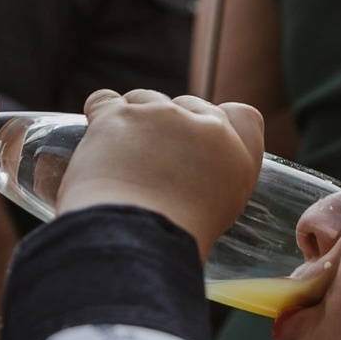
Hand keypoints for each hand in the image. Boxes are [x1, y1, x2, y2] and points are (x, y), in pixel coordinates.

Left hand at [58, 90, 264, 254]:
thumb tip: (186, 167)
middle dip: (169, 125)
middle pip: (187, 105)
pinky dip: (99, 114)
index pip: (242, 115)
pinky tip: (98, 139)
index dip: (216, 123)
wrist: (134, 238)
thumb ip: (212, 178)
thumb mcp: (218, 212)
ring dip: (134, 120)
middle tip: (150, 162)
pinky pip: (104, 100)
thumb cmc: (173, 239)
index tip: (197, 141)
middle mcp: (206, 128)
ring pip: (145, 100)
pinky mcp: (120, 115)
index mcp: (238, 156)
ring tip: (122, 159)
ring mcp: (163, 115)